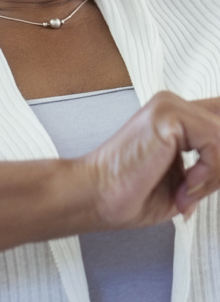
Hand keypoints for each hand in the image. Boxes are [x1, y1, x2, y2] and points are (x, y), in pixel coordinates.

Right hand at [84, 90, 219, 229]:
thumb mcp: (186, 183)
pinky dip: (208, 171)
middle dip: (219, 164)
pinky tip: (185, 184)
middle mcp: (172, 105)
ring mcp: (169, 106)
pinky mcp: (167, 115)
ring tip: (187, 191)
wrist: (95, 196)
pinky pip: (215, 139)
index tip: (214, 174)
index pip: (218, 115)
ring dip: (215, 173)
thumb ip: (210, 169)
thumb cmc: (128, 194)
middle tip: (198, 187)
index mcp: (175, 118)